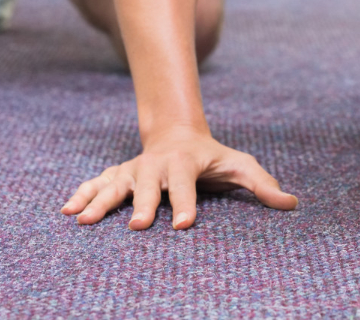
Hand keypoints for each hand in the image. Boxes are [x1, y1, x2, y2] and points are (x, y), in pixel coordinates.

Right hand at [62, 126, 297, 229]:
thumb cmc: (213, 157)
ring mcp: (134, 170)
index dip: (187, 203)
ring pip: (115, 184)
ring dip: (99, 201)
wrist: (178, 133)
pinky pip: (97, 184)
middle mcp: (156, 165)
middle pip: (149, 185)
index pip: (187, 184)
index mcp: (186, 163)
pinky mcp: (119, 175)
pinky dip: (82, 194)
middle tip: (137, 226)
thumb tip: (292, 204)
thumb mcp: (240, 166)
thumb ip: (263, 185)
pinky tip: (67, 211)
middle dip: (144, 204)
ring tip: (82, 220)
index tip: (184, 224)